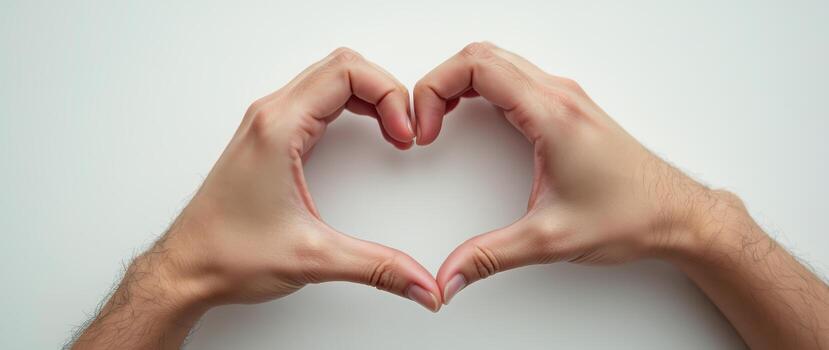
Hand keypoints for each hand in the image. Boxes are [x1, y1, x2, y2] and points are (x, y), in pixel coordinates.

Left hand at [162, 48, 440, 310]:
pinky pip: (316, 98)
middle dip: (386, 90)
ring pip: (329, 78)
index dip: (390, 95)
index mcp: (278, 128)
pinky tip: (366, 130)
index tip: (405, 133)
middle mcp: (270, 116)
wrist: (185, 269)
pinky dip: (350, 104)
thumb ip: (377, 267)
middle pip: (342, 66)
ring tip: (393, 130)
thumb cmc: (227, 255)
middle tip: (405, 129)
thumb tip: (422, 282)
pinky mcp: (268, 137)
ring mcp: (267, 123)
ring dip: (369, 95)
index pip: (347, 73)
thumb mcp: (313, 259)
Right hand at [415, 42, 719, 302]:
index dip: (435, 88)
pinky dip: (481, 87)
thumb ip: (491, 257)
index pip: (477, 65)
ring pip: (497, 61)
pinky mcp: (567, 108)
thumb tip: (449, 275)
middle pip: (481, 55)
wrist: (677, 215)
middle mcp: (558, 95)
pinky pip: (514, 76)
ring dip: (460, 82)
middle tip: (424, 121)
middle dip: (440, 82)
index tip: (424, 126)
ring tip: (439, 118)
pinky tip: (473, 114)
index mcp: (551, 114)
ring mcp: (564, 98)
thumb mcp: (551, 240)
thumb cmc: (631, 216)